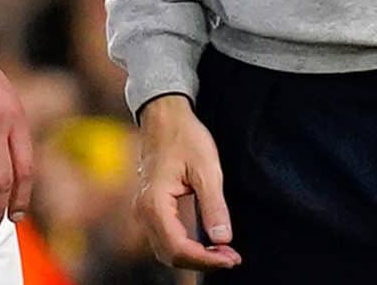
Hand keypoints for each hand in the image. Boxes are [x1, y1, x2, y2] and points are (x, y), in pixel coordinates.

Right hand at [134, 94, 239, 271]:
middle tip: (232, 257)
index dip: (207, 259)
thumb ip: (213, 206)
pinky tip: (208, 242)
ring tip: (223, 252)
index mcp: (154, 203)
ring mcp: (144, 211)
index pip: (179, 247)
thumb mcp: (206, 169)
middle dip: (202, 261)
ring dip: (194, 256)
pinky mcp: (150, 208)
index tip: (232, 257)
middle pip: (170, 255)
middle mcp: (143, 212)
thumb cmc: (184, 136)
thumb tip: (223, 239)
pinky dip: (186, 246)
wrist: (164, 116)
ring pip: (166, 249)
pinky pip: (166, 237)